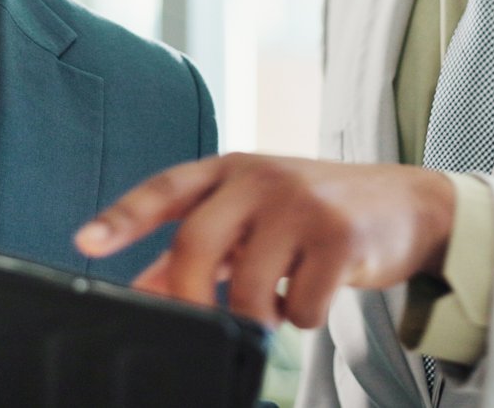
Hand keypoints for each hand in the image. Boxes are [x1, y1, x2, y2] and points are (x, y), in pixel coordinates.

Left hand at [74, 153, 455, 327]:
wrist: (408, 203)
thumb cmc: (318, 212)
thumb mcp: (256, 216)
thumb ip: (202, 247)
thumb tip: (144, 288)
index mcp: (231, 169)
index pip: (166, 189)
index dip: (122, 217)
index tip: (84, 242)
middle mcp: (261, 177)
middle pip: (197, 244)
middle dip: (192, 299)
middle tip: (204, 324)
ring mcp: (302, 203)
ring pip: (249, 289)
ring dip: (260, 315)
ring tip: (279, 300)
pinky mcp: (341, 236)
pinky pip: (300, 306)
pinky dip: (303, 318)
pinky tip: (316, 292)